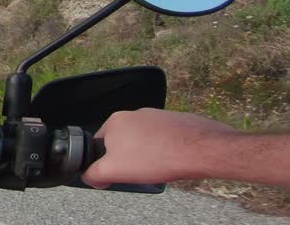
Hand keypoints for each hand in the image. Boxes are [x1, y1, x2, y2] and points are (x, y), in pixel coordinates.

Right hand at [82, 108, 236, 188]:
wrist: (200, 149)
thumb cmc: (159, 156)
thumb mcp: (114, 171)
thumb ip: (93, 173)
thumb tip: (89, 176)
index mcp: (115, 121)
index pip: (98, 145)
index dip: (105, 163)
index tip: (116, 174)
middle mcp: (134, 114)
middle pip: (122, 142)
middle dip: (127, 159)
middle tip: (138, 173)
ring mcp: (156, 117)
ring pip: (143, 141)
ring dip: (146, 155)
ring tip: (157, 168)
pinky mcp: (174, 122)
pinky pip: (162, 140)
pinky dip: (164, 151)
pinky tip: (170, 162)